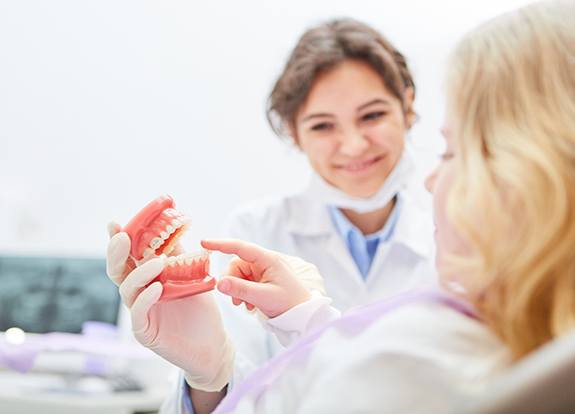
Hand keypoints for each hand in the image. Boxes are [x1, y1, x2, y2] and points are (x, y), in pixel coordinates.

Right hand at [106, 223, 233, 391]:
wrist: (212, 343)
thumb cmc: (200, 310)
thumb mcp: (190, 276)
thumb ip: (179, 255)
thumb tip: (172, 228)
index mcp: (146, 279)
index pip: (128, 257)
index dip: (119, 241)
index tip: (114, 223)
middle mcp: (138, 294)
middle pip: (117, 271)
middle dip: (117, 253)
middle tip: (123, 238)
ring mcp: (140, 313)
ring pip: (127, 290)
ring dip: (140, 273)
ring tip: (158, 262)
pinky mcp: (145, 332)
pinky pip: (138, 313)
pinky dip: (145, 298)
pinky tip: (156, 288)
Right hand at [201, 238, 324, 317]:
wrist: (303, 315)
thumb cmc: (289, 304)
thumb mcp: (263, 298)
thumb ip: (240, 289)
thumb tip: (219, 283)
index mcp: (268, 260)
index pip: (240, 247)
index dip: (221, 244)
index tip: (204, 243)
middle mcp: (265, 262)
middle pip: (236, 264)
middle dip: (231, 281)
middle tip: (235, 300)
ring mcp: (264, 270)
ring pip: (238, 274)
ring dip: (237, 289)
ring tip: (244, 305)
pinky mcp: (263, 279)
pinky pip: (244, 281)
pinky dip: (243, 293)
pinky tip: (250, 305)